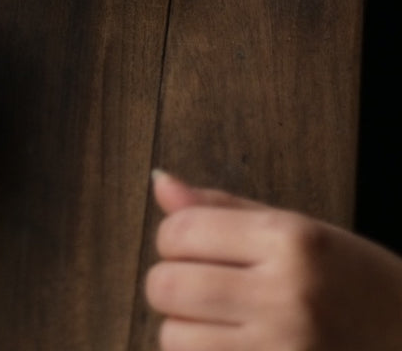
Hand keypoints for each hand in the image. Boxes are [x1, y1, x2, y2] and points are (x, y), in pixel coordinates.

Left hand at [146, 170, 401, 349]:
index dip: (175, 237)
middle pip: (168, 286)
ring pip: (174, 338)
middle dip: (171, 282)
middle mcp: (285, 297)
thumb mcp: (300, 229)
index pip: (182, 231)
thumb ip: (224, 208)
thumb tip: (160, 183)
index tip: (194, 245)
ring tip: (221, 321)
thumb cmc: (355, 283)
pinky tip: (232, 345)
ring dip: (184, 328)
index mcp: (290, 241)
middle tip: (202, 284)